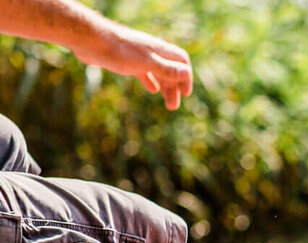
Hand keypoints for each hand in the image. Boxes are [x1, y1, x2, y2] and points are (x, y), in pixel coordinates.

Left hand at [70, 19, 191, 109]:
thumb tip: (186, 74)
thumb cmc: (119, 51)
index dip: (186, 78)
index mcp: (159, 50)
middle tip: (173, 106)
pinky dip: (150, 81)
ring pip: (157, 73)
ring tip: (167, 104)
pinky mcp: (126, 60)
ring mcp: (139, 56)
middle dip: (174, 88)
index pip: (181, 62)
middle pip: (170, 70)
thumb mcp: (146, 62)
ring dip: (164, 88)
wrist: (90, 41)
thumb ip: (166, 68)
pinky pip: (144, 72)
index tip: (185, 94)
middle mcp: (152, 52)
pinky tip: (152, 90)